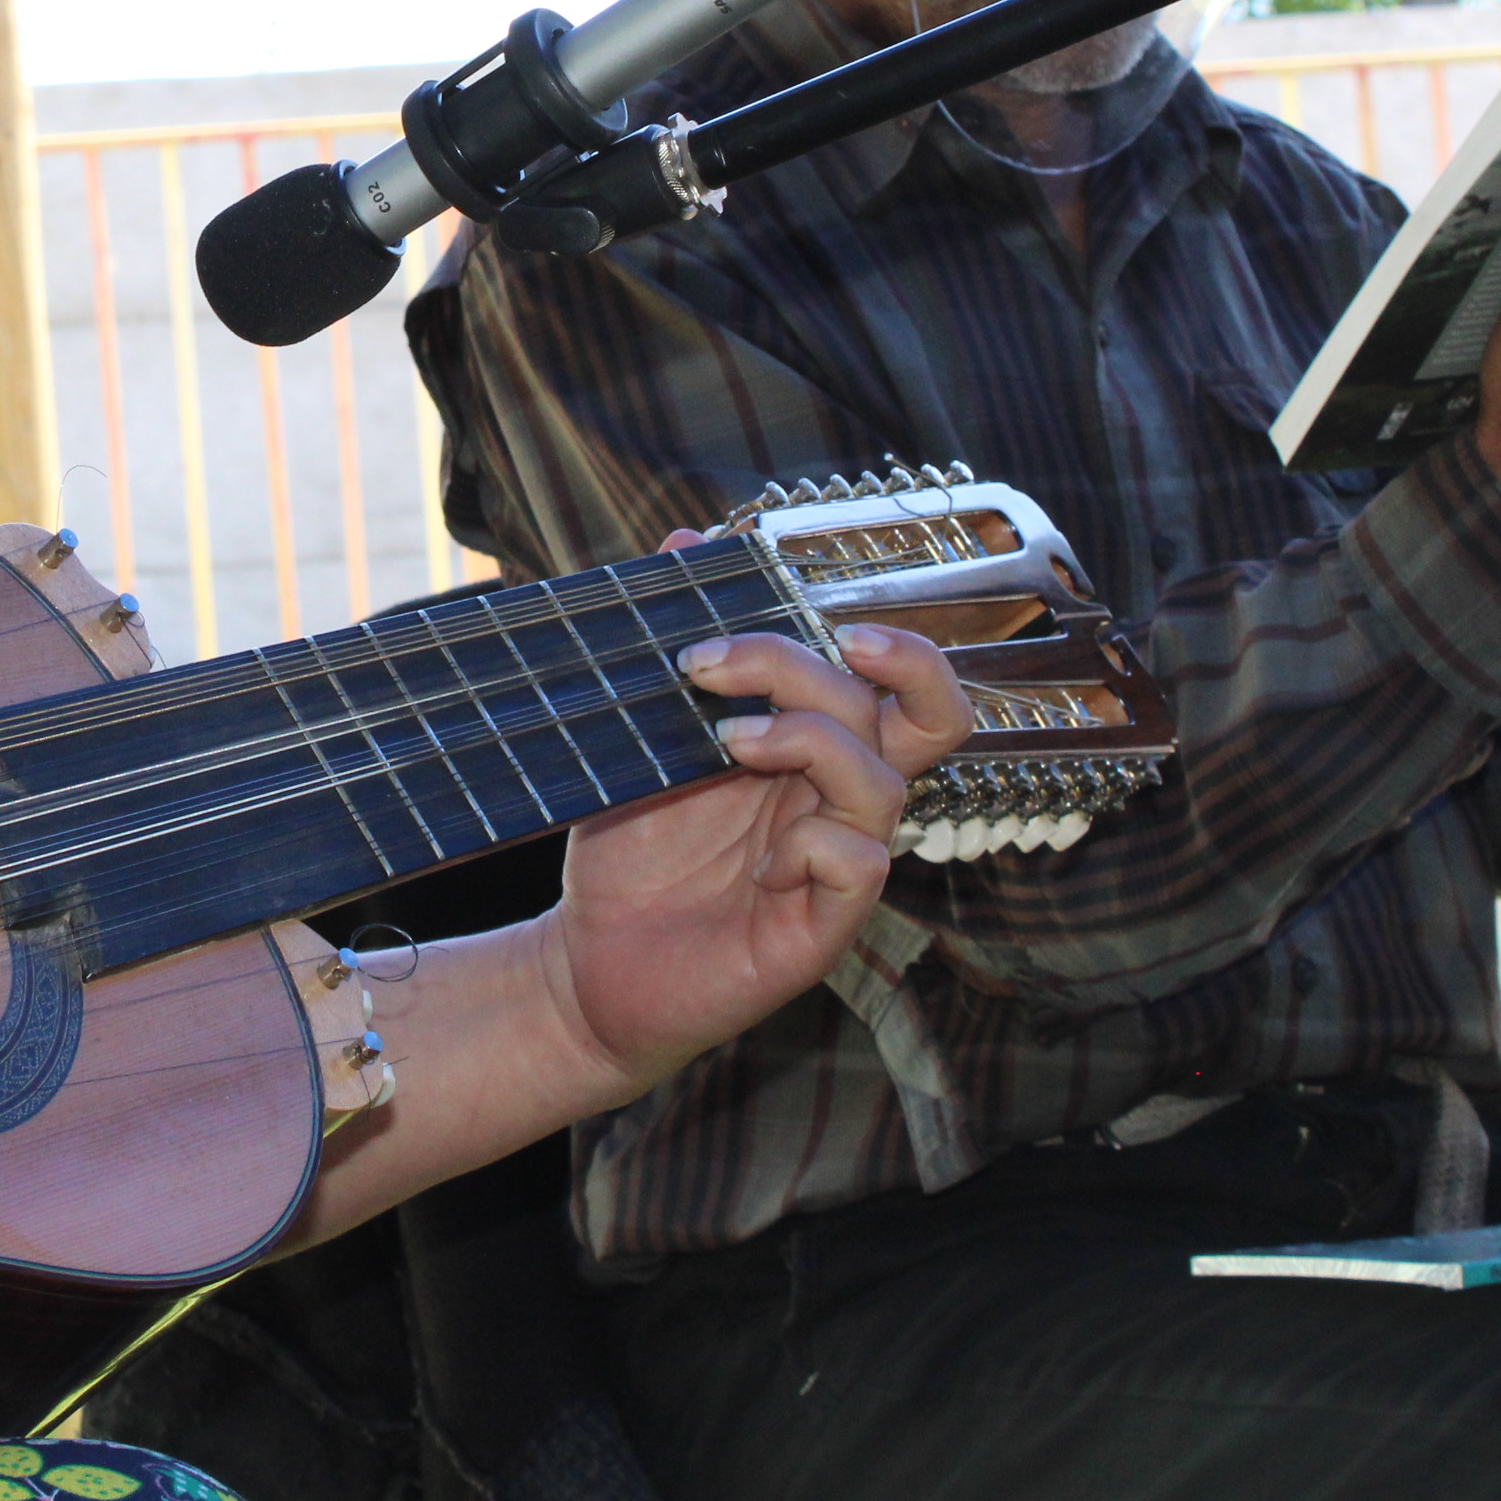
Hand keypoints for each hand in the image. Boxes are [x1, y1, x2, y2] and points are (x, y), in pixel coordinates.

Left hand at [540, 625, 972, 1096]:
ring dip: (809, 741)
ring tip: (727, 744)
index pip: (906, 687)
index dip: (900, 647)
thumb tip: (686, 538)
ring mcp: (836, 862)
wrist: (586, 962)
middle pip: (914, 717)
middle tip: (725, 659)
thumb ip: (672, 643)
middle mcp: (840, 799)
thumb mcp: (641, 736)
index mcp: (817, 748)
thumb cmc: (629, 849)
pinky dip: (811, 846)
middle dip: (826, 667)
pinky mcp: (820, 927)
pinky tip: (755, 861)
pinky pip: (860, 866)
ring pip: (885, 783)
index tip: (826, 617)